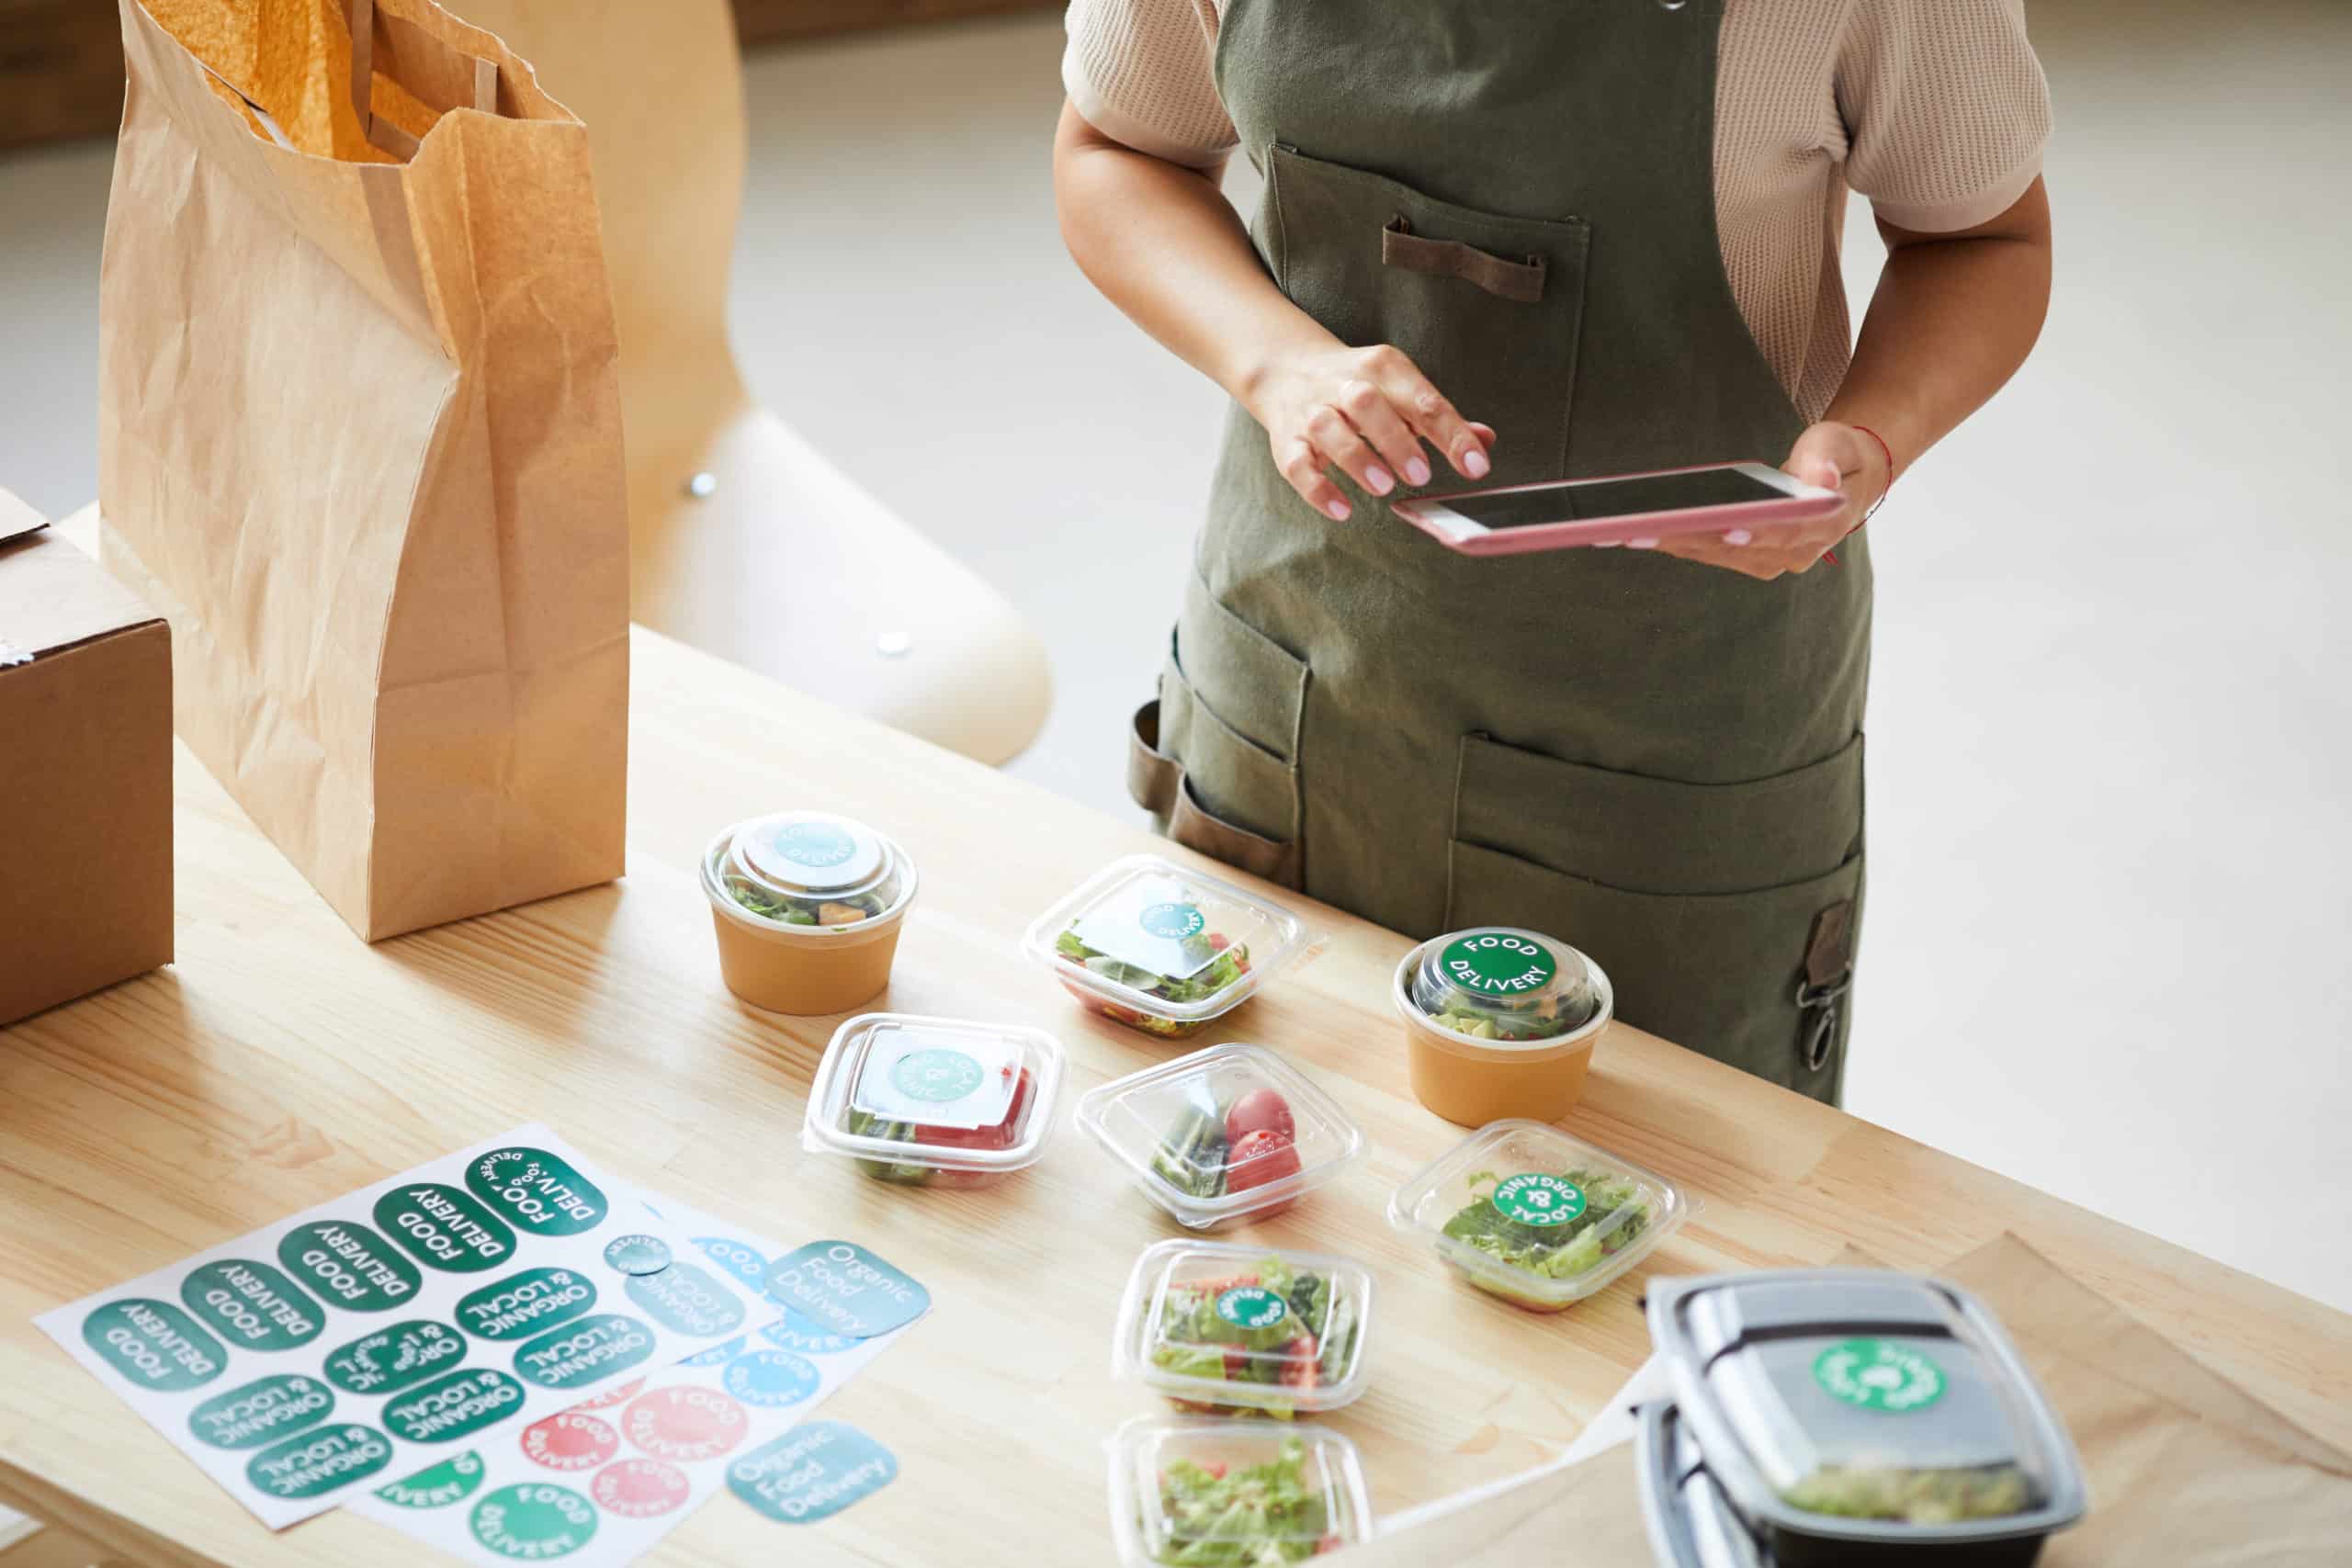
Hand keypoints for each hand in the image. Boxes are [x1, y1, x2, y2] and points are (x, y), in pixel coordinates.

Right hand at [1241, 341, 1495, 520]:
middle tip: (1421, 475)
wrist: (1287, 369)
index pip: (1422, 399)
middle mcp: (1343, 383)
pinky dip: (1318, 489)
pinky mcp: (1286, 440)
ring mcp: (1310, 411)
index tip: (1476, 466)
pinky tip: (1341, 510)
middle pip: (1366, 404)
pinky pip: (1296, 464)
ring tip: (1383, 486)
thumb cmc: (1359, 389)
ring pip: (1328, 429)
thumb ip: (1440, 419)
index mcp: (1382, 368)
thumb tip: (1484, 442)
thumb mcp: (1400, 390)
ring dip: (1357, 458)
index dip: (1451, 434)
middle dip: (1396, 439)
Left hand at [1648, 422, 1891, 579]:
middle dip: (1690, 537)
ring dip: (1672, 543)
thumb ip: (1827, 460)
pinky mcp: (1748, 558)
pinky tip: (1639, 532)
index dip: (1756, 533)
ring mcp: (1770, 560)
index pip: (1786, 534)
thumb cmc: (1837, 455)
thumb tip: (1821, 479)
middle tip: (1643, 529)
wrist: (1843, 478)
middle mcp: (1796, 553)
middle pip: (1736, 548)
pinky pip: (1708, 552)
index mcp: (1824, 526)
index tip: (1727, 528)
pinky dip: (1675, 541)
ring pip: (1715, 554)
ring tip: (1628, 531)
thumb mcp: (1838, 445)